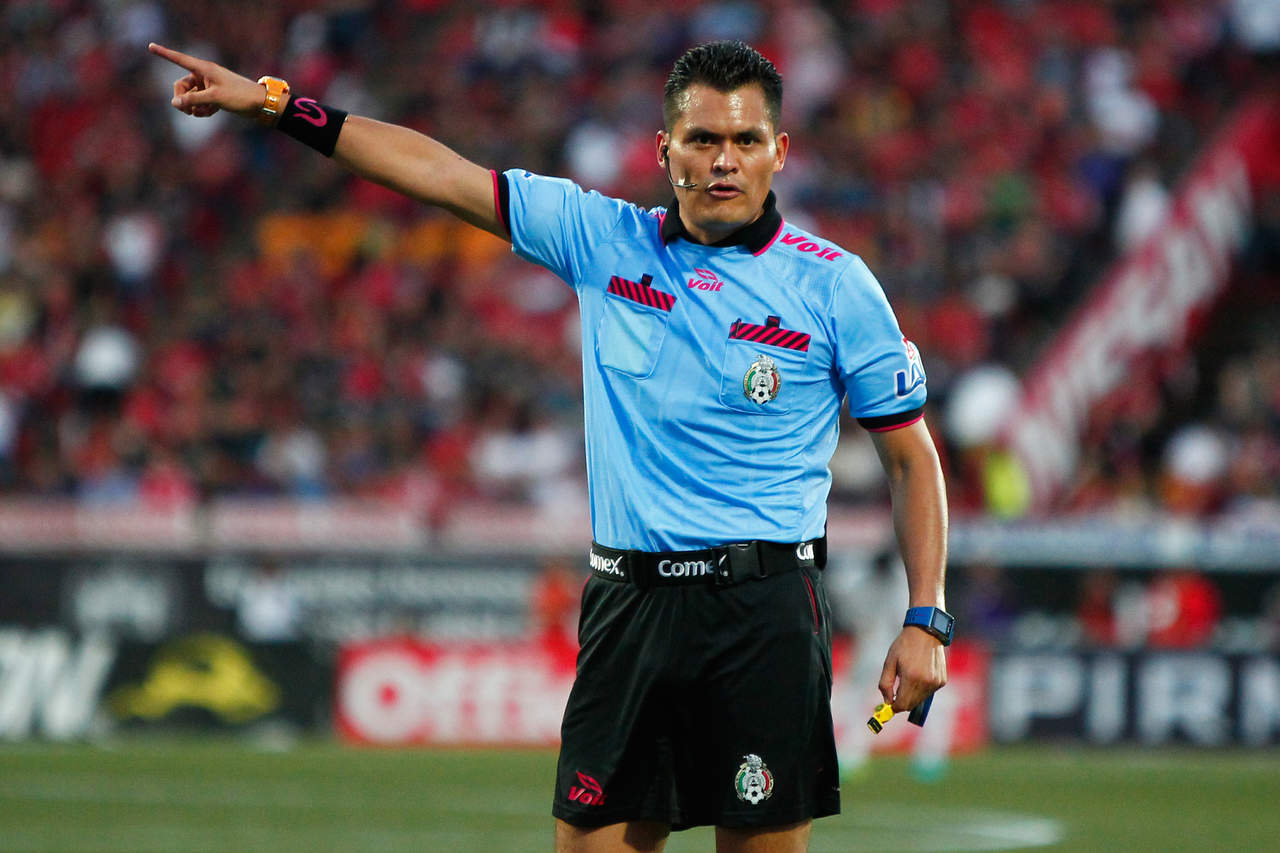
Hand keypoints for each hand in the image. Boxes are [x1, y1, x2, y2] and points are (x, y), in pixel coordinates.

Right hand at [148, 42, 270, 118]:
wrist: (260, 104)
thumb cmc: (239, 96)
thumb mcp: (214, 98)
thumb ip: (193, 100)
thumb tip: (174, 103)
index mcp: (204, 69)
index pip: (179, 59)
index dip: (164, 53)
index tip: (150, 46)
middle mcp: (204, 75)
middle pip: (181, 85)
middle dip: (183, 99)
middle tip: (188, 111)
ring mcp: (209, 86)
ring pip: (190, 97)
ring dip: (193, 107)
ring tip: (204, 113)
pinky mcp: (214, 96)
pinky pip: (199, 103)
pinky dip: (202, 109)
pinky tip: (211, 113)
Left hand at [878, 625, 946, 712]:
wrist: (926, 632)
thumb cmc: (904, 646)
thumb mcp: (889, 662)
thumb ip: (885, 684)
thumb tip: (887, 701)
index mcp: (911, 677)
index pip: (902, 704)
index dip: (894, 707)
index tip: (889, 704)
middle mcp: (926, 682)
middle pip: (911, 704)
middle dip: (902, 702)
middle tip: (895, 693)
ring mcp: (936, 682)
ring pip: (920, 700)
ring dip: (912, 695)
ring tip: (908, 677)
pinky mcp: (942, 681)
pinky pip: (929, 693)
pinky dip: (922, 689)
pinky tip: (919, 674)